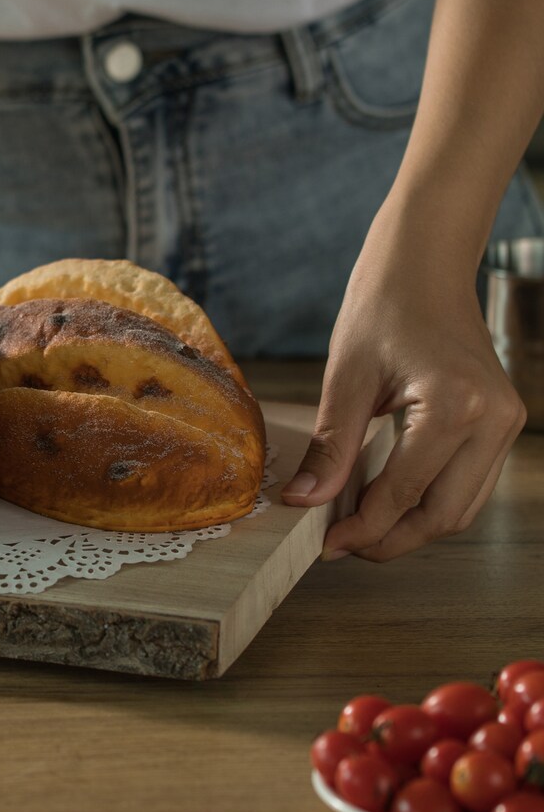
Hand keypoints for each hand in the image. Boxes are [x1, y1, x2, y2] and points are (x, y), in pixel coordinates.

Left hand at [281, 245, 525, 561]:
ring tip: (359, 526)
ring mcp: (506, 423)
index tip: (327, 545)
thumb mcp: (344, 378)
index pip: (405, 493)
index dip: (364, 528)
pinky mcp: (503, 422)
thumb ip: (330, 446)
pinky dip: (431, 500)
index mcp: (456, 406)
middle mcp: (494, 420)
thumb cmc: (382, 308)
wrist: (424, 266)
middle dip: (391, 539)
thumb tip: (304, 500)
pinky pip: (470, 483)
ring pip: (462, 506)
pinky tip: (386, 499)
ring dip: (413, 526)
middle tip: (341, 545)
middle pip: (445, 515)